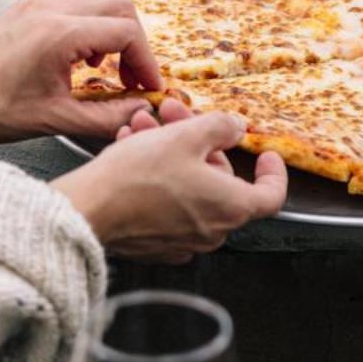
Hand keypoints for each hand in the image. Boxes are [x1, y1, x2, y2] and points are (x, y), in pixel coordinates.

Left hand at [0, 0, 161, 147]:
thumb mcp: (56, 120)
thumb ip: (107, 117)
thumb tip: (142, 112)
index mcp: (59, 35)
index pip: (127, 33)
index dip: (147, 62)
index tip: (148, 87)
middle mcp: (51, 8)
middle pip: (120, 4)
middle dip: (136, 41)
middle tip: (133, 76)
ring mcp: (39, 1)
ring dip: (115, 21)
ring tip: (108, 60)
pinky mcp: (30, 4)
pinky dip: (93, 14)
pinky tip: (84, 49)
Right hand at [52, 105, 287, 260]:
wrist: (90, 210)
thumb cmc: (138, 178)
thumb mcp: (186, 136)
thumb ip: (220, 127)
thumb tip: (236, 127)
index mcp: (232, 207)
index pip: (271, 195)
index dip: (272, 172)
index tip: (264, 154)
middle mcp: (213, 231)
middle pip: (221, 181)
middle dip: (199, 143)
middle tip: (176, 117)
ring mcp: (184, 240)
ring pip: (189, 188)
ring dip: (171, 153)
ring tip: (143, 126)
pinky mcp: (157, 244)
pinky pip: (168, 205)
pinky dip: (157, 178)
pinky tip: (133, 150)